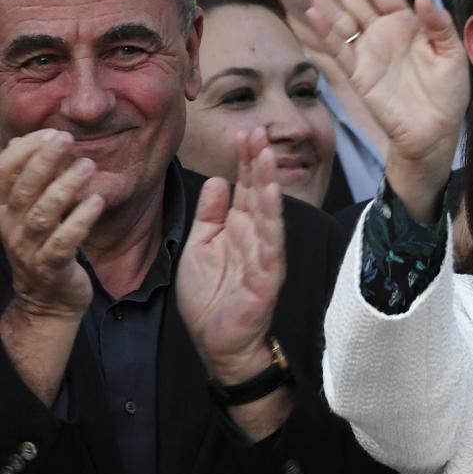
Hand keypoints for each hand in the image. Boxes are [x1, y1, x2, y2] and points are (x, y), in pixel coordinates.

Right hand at [0, 129, 104, 403]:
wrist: (49, 300)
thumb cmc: (42, 246)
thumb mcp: (29, 211)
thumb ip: (28, 179)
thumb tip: (25, 140)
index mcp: (0, 210)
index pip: (2, 174)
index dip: (24, 151)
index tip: (51, 133)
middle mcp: (9, 228)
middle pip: (22, 189)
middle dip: (44, 161)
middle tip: (67, 140)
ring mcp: (28, 249)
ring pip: (42, 213)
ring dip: (65, 187)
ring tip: (88, 166)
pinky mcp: (52, 267)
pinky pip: (64, 241)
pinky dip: (80, 220)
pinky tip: (97, 201)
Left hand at [177, 130, 284, 383]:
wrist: (219, 341)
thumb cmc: (211, 296)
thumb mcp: (200, 246)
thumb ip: (211, 215)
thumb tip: (219, 181)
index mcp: (239, 227)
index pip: (246, 186)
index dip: (245, 160)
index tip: (245, 133)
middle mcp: (256, 237)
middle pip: (259, 193)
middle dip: (259, 163)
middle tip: (257, 132)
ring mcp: (264, 256)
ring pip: (268, 214)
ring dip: (268, 184)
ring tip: (265, 157)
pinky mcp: (266, 277)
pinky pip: (269, 245)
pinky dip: (271, 221)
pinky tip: (270, 198)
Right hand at [292, 0, 468, 220]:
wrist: (436, 132)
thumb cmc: (447, 94)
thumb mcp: (451, 55)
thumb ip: (438, 26)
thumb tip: (422, 0)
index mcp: (406, 23)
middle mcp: (383, 33)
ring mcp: (368, 52)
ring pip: (339, 17)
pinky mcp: (359, 75)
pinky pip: (340, 49)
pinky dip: (326, 31)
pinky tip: (312, 12)